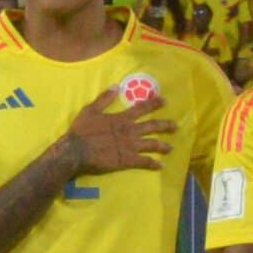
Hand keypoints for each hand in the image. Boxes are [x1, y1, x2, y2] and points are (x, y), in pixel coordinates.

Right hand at [63, 89, 177, 175]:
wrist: (77, 150)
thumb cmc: (82, 130)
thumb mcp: (91, 110)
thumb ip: (105, 98)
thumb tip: (116, 86)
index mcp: (122, 118)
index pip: (142, 108)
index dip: (154, 104)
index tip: (164, 101)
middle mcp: (130, 131)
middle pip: (152, 126)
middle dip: (165, 125)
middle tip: (176, 126)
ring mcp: (130, 146)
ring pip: (152, 144)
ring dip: (163, 146)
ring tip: (171, 148)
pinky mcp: (128, 160)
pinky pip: (144, 162)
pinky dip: (154, 164)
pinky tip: (161, 166)